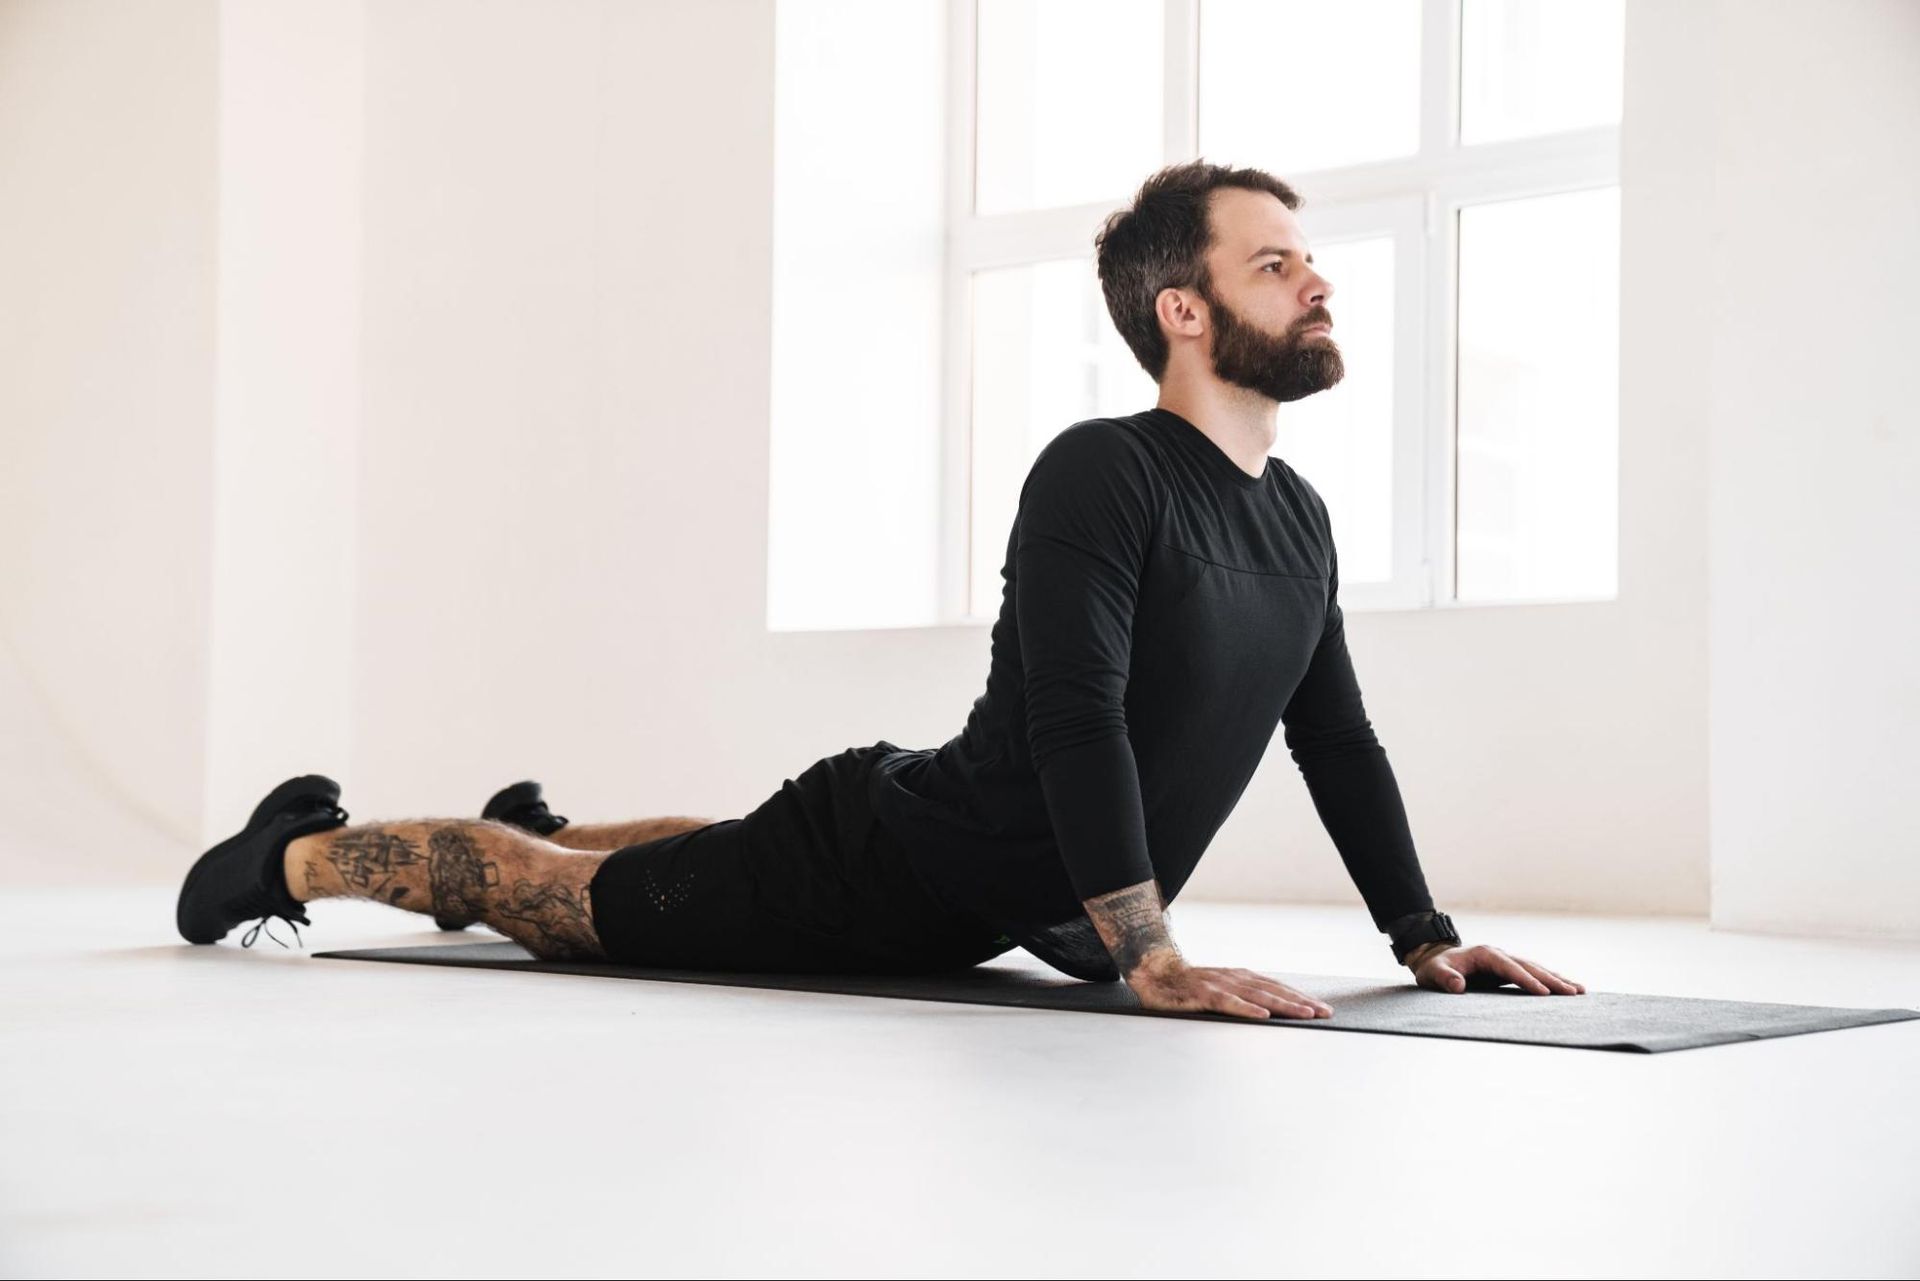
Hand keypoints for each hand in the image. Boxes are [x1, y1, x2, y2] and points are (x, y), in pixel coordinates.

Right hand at [1126, 955, 1333, 1020]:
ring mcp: (1219, 985)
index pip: (1277, 988)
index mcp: (1241, 978)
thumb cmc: (1187, 987)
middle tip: (1325, 1012)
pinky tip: (1262, 1016)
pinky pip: (1228, 1003)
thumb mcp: (1220, 991)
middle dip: (1301, 1002)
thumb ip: (1241, 999)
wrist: (1153, 973)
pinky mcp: (1203, 995)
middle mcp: (1235, 978)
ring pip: (1257, 996)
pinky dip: (1246, 1009)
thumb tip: (1268, 1013)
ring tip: (1305, 1014)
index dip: (1300, 997)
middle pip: (1274, 991)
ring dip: (1283, 1005)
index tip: (1322, 1008)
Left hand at [1411, 943, 1584, 995]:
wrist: (1436, 959)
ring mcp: (1506, 961)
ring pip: (1536, 969)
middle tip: (1573, 992)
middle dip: (1552, 980)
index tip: (1543, 992)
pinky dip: (1550, 981)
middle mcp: (1500, 955)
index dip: (1526, 980)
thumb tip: (1457, 986)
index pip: (1510, 968)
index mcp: (1485, 954)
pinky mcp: (1509, 970)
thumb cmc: (1435, 967)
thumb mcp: (1433, 972)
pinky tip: (1566, 989)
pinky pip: (1533, 974)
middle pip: (1530, 967)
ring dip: (1557, 979)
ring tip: (1580, 991)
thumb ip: (1445, 978)